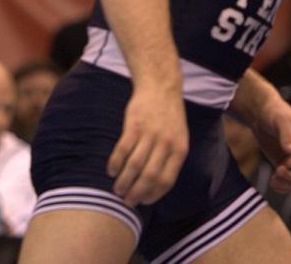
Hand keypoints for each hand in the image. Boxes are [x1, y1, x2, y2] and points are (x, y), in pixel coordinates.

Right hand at [108, 82, 187, 205]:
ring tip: (117, 189)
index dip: (154, 194)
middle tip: (127, 201)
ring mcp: (149, 134)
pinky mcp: (133, 125)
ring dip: (125, 181)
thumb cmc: (169, 116)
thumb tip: (158, 183)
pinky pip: (123, 149)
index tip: (144, 202)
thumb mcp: (179, 137)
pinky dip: (116, 163)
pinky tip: (111, 171)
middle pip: (150, 176)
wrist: (160, 87)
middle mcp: (165, 144)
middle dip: (137, 192)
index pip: (166, 180)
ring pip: (135, 165)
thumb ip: (171, 158)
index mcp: (179, 150)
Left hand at [253, 100, 290, 192]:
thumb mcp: (281, 120)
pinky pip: (290, 181)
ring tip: (274, 180)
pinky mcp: (287, 165)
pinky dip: (283, 185)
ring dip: (289, 183)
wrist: (260, 114)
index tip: (288, 163)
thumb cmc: (274, 112)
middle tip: (278, 171)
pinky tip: (273, 184)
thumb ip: (286, 135)